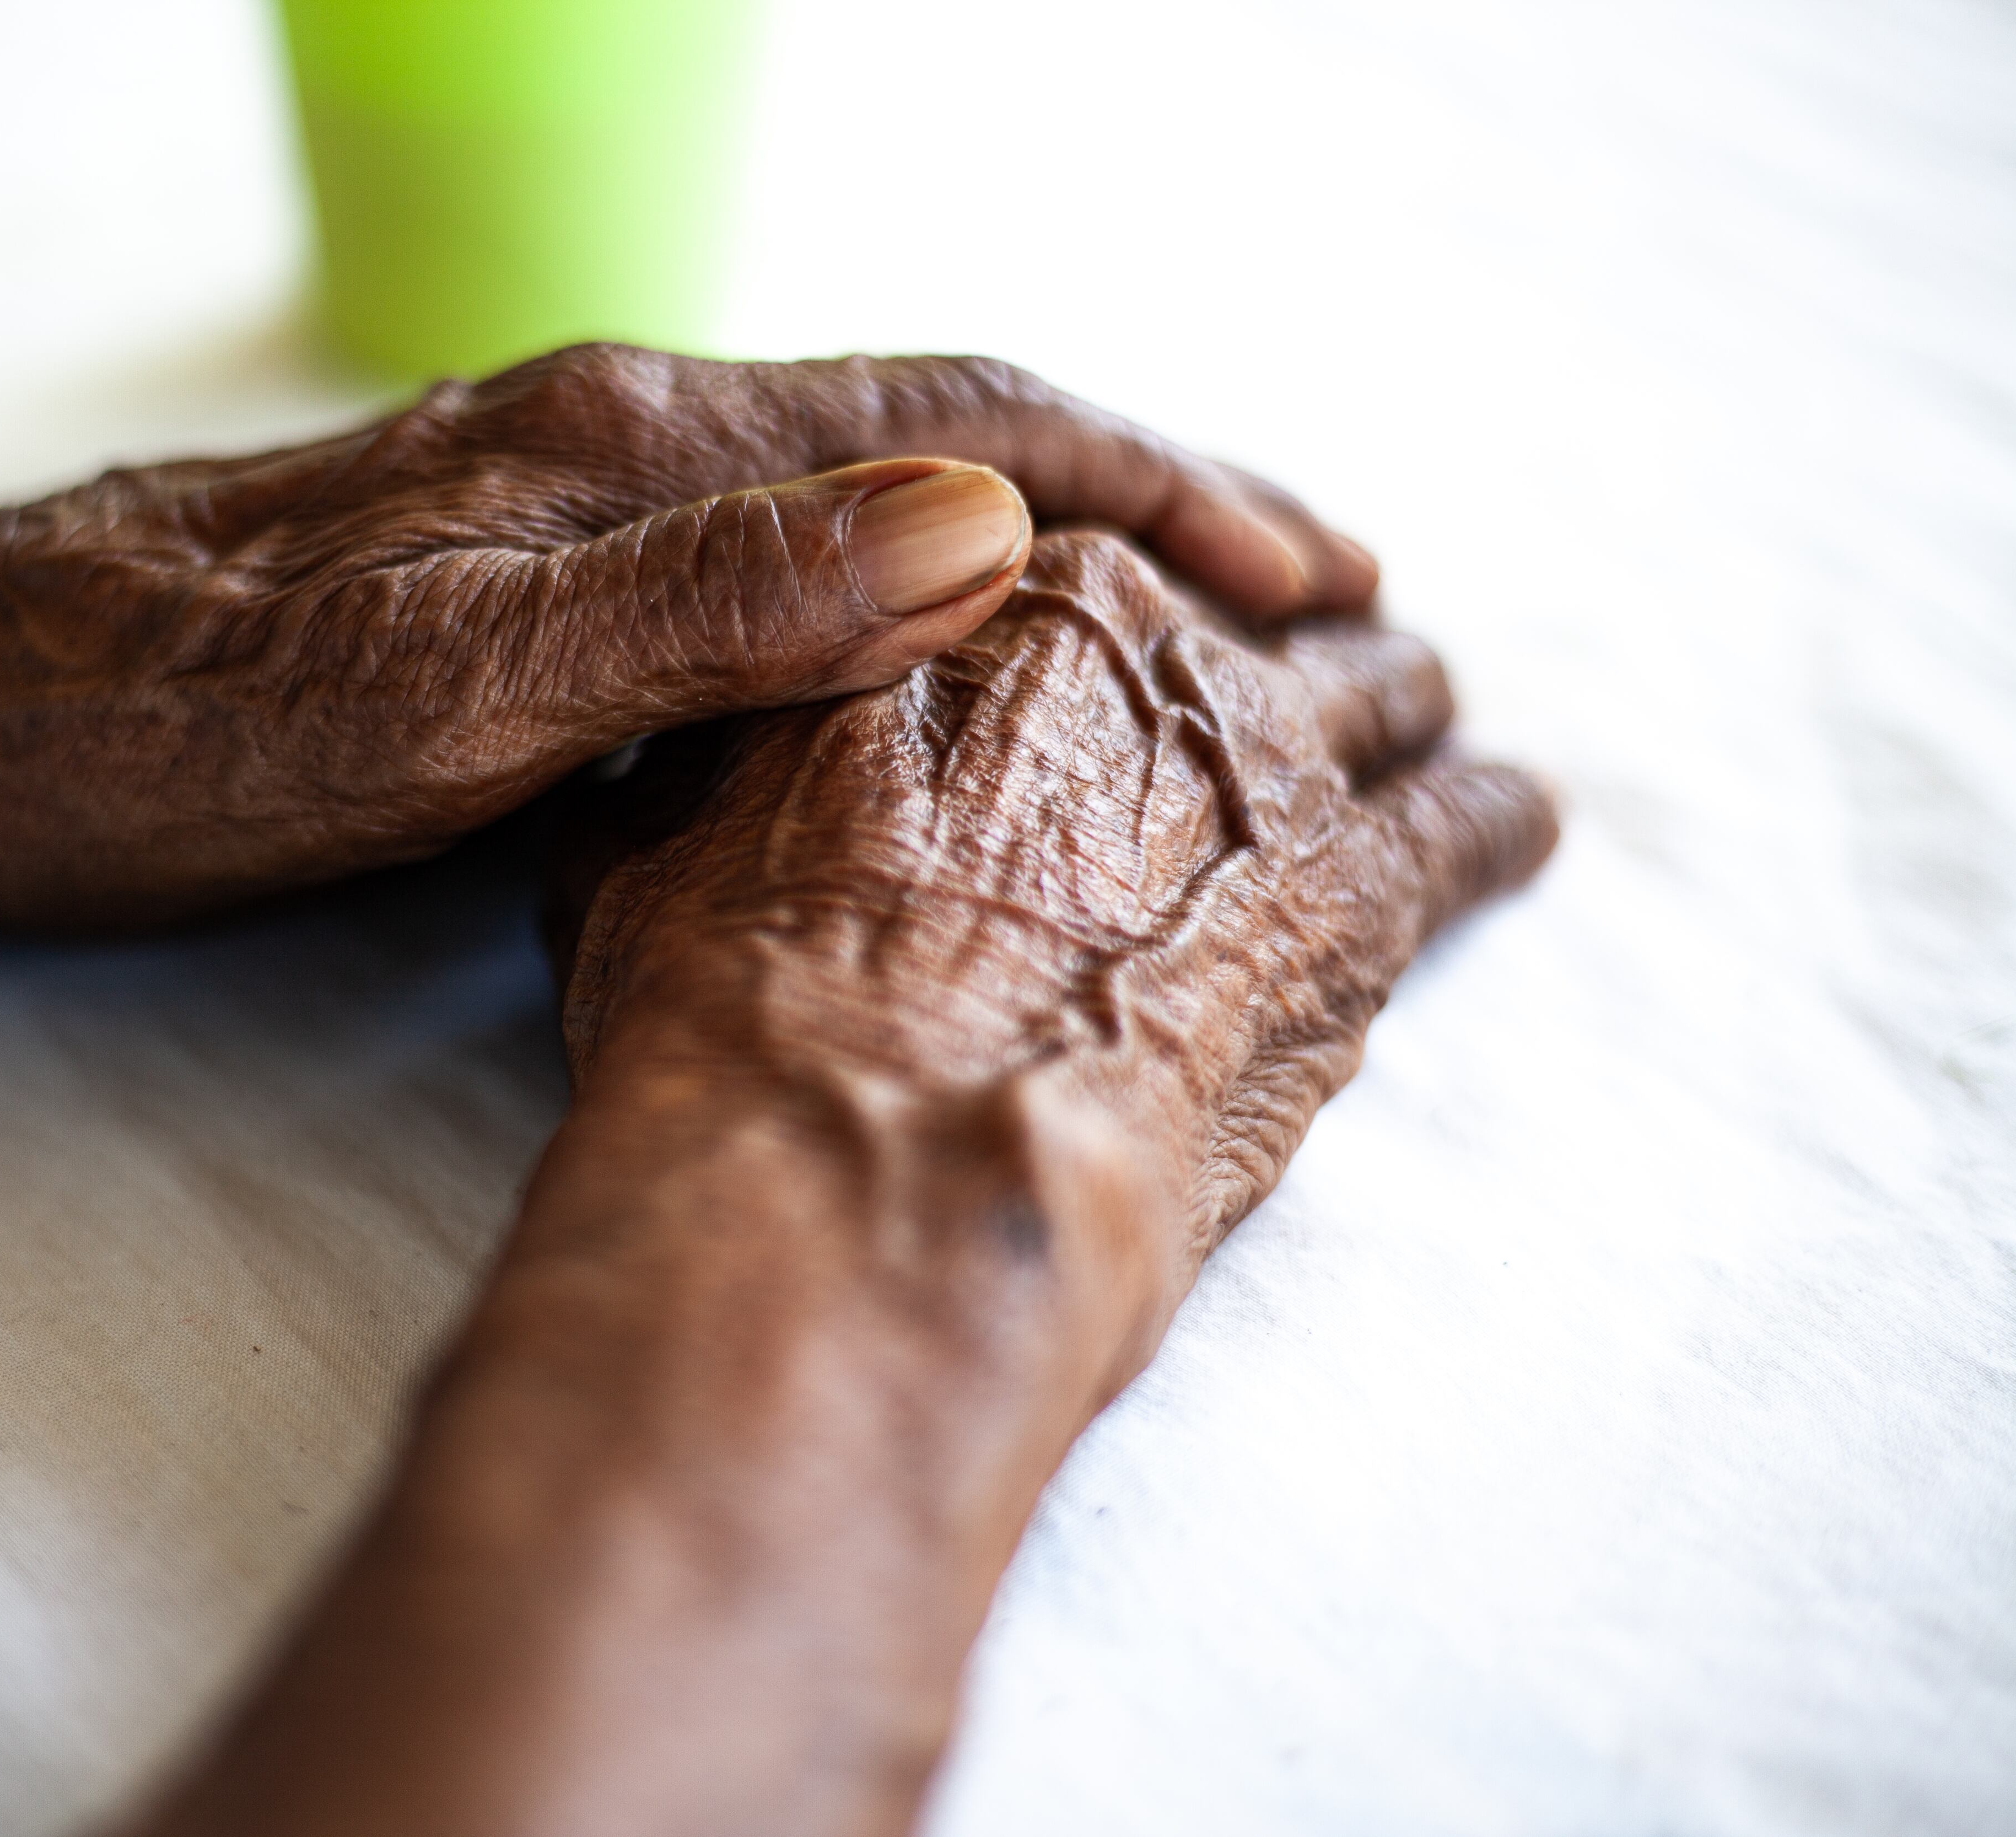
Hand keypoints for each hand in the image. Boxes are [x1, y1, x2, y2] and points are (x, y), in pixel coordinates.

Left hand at [0, 345, 1380, 920]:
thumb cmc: (141, 721)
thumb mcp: (426, 684)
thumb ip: (698, 603)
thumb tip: (986, 526)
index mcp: (632, 449)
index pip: (970, 432)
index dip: (1167, 493)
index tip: (1326, 573)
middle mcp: (617, 453)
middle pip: (946, 449)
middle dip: (1148, 512)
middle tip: (1313, 601)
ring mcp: (562, 520)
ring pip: (865, 517)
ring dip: (1042, 568)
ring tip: (1179, 648)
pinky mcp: (507, 600)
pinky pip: (767, 590)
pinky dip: (900, 630)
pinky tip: (927, 700)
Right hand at [142, 540, 1552, 1836]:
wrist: (872, 1156)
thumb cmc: (737, 1011)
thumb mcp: (649, 861)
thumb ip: (688, 788)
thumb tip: (641, 786)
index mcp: (972, 592)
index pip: (1078, 544)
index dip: (1115, 586)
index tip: (1132, 611)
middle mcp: (1141, 636)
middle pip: (1248, 602)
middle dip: (1268, 639)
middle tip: (1282, 675)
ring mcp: (1272, 754)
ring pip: (1387, 679)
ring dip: (1392, 708)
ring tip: (1408, 739)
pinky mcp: (1369, 894)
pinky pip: (1485, 818)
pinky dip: (1495, 820)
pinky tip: (1505, 829)